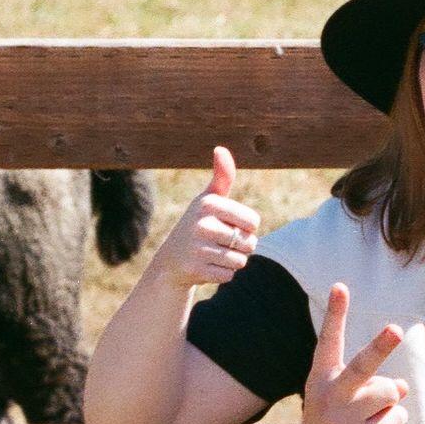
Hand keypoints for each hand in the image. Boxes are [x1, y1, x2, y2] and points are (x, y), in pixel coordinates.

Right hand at [159, 147, 260, 288]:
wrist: (171, 261)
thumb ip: (222, 177)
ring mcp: (197, 248)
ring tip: (213, 254)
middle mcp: (201, 224)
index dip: (246, 227)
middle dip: (241, 246)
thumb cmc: (198, 224)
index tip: (228, 225)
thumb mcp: (208, 199)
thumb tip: (220, 148)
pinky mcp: (196, 269)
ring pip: (240, 260)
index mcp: (208, 204)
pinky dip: (222, 273)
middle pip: (249, 242)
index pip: (253, 222)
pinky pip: (229, 275)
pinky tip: (206, 266)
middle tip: (220, 242)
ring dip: (232, 260)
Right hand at [294, 283, 407, 423]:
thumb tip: (402, 386)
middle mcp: (330, 397)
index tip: (341, 286)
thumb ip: (369, 385)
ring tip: (369, 418)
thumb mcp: (340, 402)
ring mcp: (346, 420)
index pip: (328, 342)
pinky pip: (396, 416)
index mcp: (319, 381)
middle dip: (380, 347)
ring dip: (389, 402)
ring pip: (390, 391)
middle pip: (362, 367)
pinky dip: (392, 422)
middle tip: (395, 329)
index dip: (336, 314)